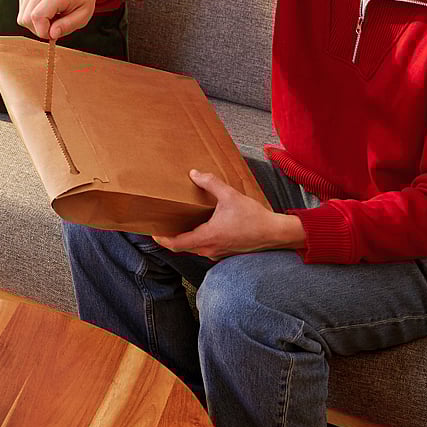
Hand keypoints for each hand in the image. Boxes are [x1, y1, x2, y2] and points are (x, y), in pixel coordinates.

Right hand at [17, 0, 110, 39]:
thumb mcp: (83, 16)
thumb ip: (67, 26)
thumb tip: (51, 34)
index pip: (37, 17)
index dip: (43, 32)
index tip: (55, 34)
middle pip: (26, 19)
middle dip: (39, 30)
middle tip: (55, 27)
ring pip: (22, 18)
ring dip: (36, 24)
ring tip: (51, 18)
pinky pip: (22, 13)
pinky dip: (32, 18)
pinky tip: (45, 12)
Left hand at [153, 170, 305, 259]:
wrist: (273, 233)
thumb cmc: (253, 217)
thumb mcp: (229, 195)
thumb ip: (210, 183)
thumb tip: (194, 174)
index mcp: (207, 237)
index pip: (176, 244)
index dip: (162, 239)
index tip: (153, 232)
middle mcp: (209, 249)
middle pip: (182, 246)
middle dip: (171, 236)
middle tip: (163, 223)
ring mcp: (217, 252)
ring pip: (194, 247)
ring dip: (185, 237)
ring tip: (179, 222)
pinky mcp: (224, 251)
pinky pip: (205, 247)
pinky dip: (198, 238)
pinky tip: (201, 225)